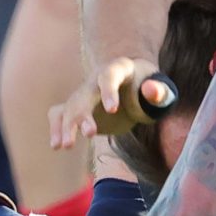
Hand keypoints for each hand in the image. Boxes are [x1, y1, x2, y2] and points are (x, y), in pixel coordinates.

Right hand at [49, 60, 174, 150]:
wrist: (133, 84)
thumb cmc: (147, 86)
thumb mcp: (159, 88)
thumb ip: (158, 91)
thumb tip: (151, 91)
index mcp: (117, 69)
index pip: (109, 76)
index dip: (109, 91)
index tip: (113, 110)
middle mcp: (95, 80)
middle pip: (85, 95)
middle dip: (83, 114)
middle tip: (89, 134)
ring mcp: (84, 93)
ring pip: (69, 106)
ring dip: (65, 125)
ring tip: (63, 146)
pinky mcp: (77, 107)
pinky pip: (60, 113)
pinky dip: (56, 127)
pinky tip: (56, 145)